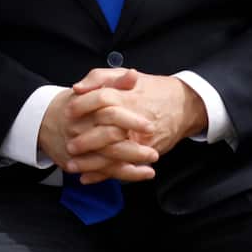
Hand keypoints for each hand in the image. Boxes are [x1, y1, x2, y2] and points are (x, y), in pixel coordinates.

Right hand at [38, 80, 157, 184]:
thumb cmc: (73, 104)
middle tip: (154, 146)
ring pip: (108, 156)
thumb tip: (134, 75)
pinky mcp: (78, 162)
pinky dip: (127, 173)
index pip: (107, 110)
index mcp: (83, 106)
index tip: (148, 124)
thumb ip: (114, 82)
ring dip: (133, 158)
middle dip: (134, 141)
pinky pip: (104, 171)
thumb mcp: (91, 88)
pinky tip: (144, 171)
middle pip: (109, 135)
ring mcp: (78, 146)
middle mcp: (79, 127)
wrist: (43, 122)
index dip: (129, 117)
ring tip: (153, 157)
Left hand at [68, 68, 207, 164]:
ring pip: (115, 155)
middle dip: (86, 142)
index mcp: (128, 97)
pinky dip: (106, 174)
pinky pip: (126, 166)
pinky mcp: (148, 151)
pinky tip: (88, 177)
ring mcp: (143, 139)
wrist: (185, 104)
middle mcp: (135, 120)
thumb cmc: (152, 88)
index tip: (67, 112)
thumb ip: (99, 77)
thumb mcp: (125, 74)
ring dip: (92, 163)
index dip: (82, 105)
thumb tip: (77, 88)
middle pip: (108, 133)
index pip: (102, 100)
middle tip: (68, 146)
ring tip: (72, 166)